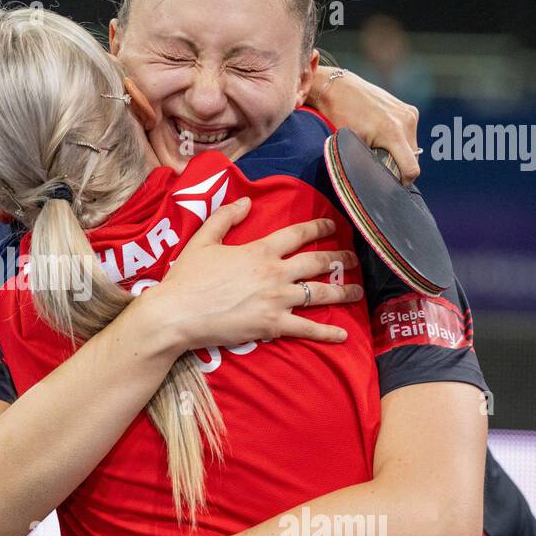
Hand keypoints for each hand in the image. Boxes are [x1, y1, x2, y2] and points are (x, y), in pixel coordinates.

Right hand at [144, 197, 363, 351]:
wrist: (178, 313)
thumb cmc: (187, 278)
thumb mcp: (202, 241)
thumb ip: (225, 218)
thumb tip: (245, 202)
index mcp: (260, 251)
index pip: (297, 234)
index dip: (318, 227)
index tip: (333, 225)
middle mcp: (275, 273)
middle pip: (316, 262)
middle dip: (339, 259)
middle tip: (353, 260)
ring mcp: (277, 300)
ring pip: (319, 294)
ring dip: (342, 292)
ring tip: (357, 292)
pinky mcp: (273, 325)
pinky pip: (307, 329)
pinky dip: (327, 333)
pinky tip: (343, 334)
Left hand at [308, 62, 421, 184]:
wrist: (338, 88)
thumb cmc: (338, 118)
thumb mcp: (351, 146)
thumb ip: (369, 163)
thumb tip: (379, 183)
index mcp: (393, 132)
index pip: (411, 169)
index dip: (402, 182)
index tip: (390, 186)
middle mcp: (406, 121)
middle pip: (412, 158)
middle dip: (399, 165)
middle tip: (378, 164)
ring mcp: (409, 113)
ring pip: (411, 146)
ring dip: (399, 152)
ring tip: (378, 147)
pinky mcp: (408, 108)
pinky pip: (408, 132)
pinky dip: (398, 139)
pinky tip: (381, 135)